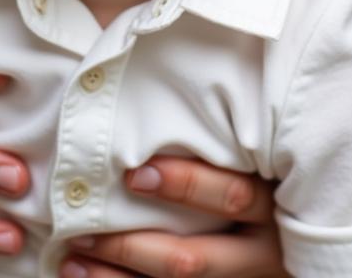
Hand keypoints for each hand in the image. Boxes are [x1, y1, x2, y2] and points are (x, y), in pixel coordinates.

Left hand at [59, 156, 285, 277]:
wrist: (279, 237)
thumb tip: (164, 93)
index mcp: (273, 207)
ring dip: (118, 276)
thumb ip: (228, 142)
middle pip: (194, 259)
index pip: (234, 197)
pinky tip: (84, 275)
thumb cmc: (265, 174)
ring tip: (72, 257)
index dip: (188, 186)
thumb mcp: (261, 158)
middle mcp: (261, 254)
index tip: (137, 174)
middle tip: (84, 228)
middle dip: (134, 247)